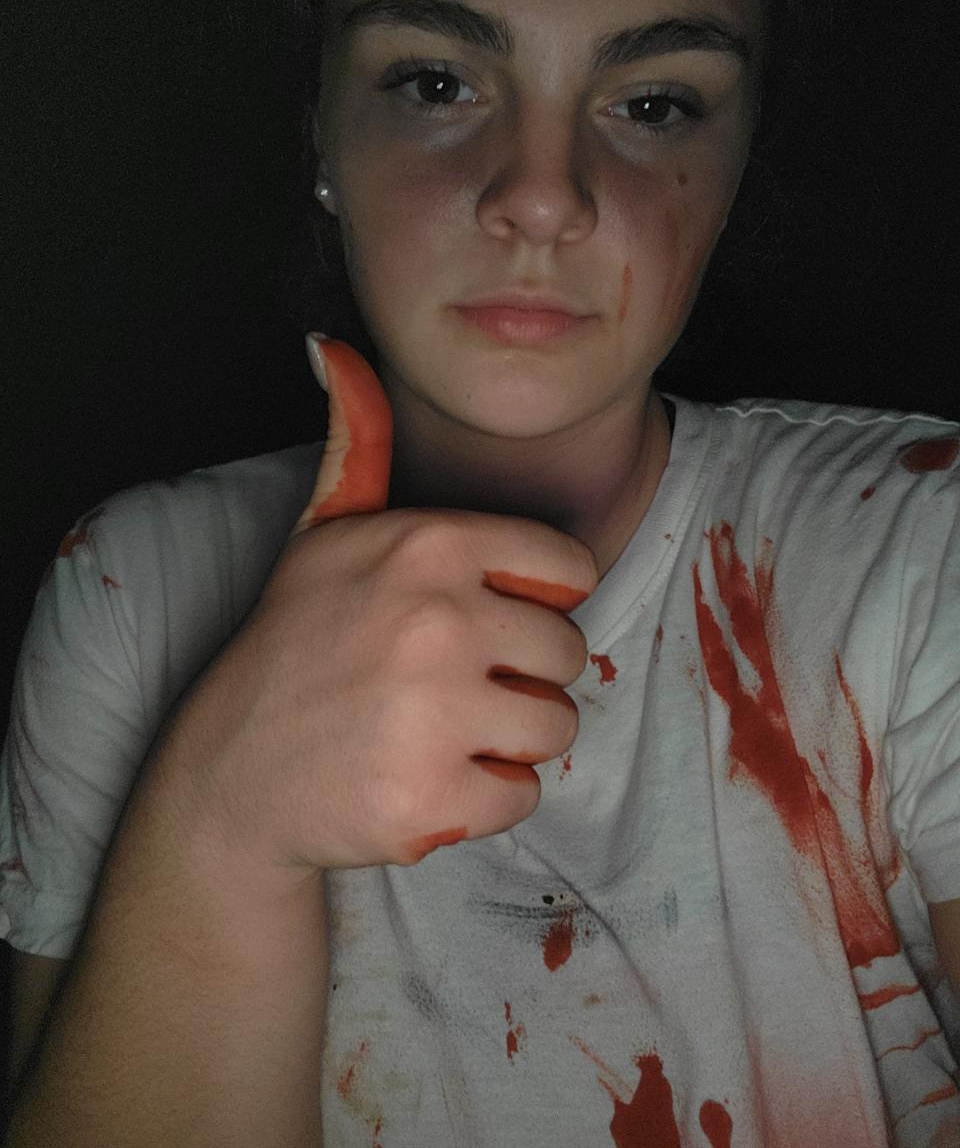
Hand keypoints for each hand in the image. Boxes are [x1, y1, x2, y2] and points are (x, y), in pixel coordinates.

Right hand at [169, 336, 597, 871]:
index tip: (483, 621)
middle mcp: (438, 620)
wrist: (232, 775)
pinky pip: (524, 795)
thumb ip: (359, 445)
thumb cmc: (294, 645)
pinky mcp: (434, 799)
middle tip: (450, 687)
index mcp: (427, 545)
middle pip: (569, 652)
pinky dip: (484, 798)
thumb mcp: (323, 533)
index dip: (532, 601)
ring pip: (556, 726)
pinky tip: (426, 777)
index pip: (570, 570)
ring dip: (508, 737)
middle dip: (522, 676)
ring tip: (438, 731)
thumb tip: (332, 348)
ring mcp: (435, 714)